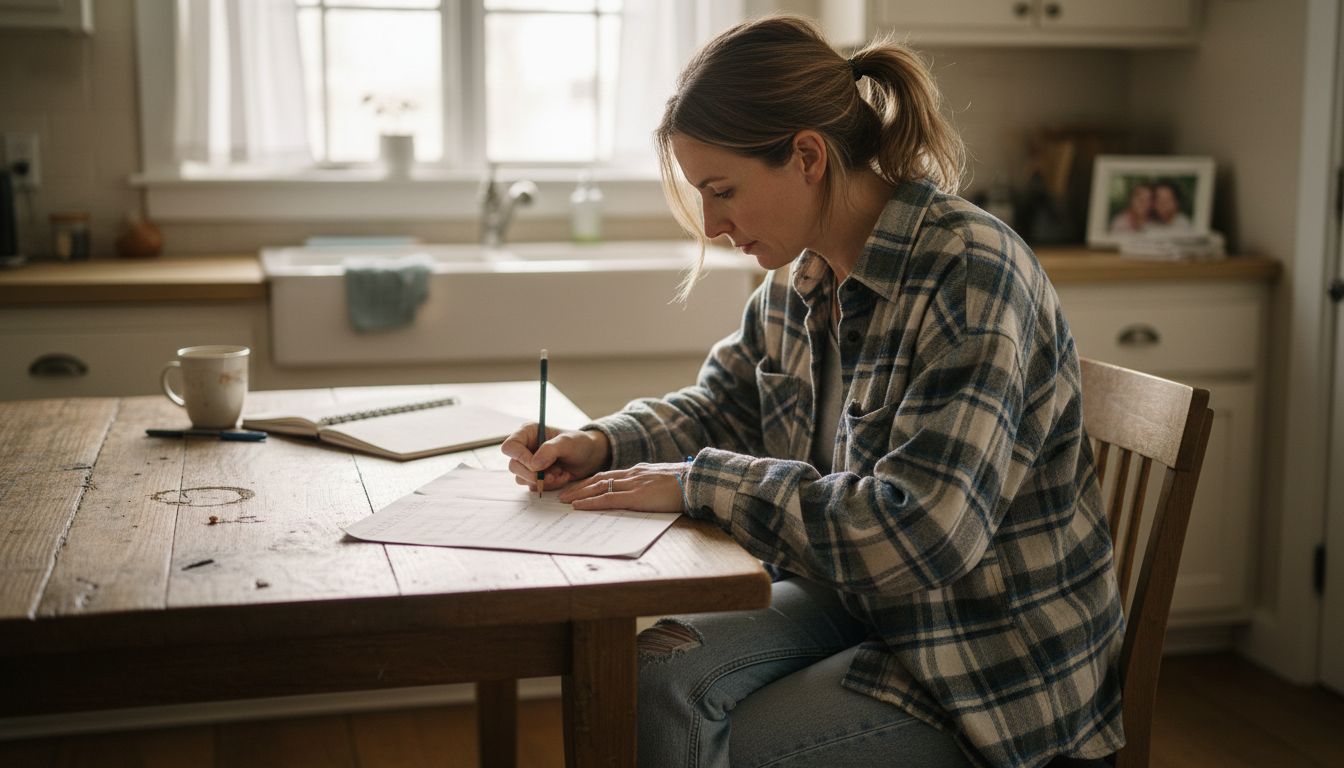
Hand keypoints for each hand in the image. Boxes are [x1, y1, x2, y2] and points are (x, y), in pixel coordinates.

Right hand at [500, 424, 609, 490]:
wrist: (590, 457)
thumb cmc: (579, 443)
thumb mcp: (567, 442)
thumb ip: (550, 450)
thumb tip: (534, 465)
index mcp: (528, 432)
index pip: (510, 446)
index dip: (520, 458)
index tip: (536, 466)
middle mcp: (525, 447)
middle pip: (514, 466)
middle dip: (534, 474)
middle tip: (552, 474)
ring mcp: (529, 463)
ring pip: (522, 478)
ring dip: (543, 480)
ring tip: (561, 473)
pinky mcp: (535, 476)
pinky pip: (534, 486)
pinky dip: (549, 485)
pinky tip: (561, 476)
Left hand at [557, 462, 686, 512]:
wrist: (696, 482)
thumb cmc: (684, 485)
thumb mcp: (662, 482)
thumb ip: (649, 486)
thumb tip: (641, 495)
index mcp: (638, 472)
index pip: (607, 475)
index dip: (590, 481)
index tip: (577, 487)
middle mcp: (631, 475)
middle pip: (598, 479)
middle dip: (578, 486)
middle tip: (562, 493)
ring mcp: (633, 485)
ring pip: (598, 487)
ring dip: (578, 494)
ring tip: (564, 501)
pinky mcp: (636, 496)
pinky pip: (607, 499)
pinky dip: (590, 502)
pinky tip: (578, 506)